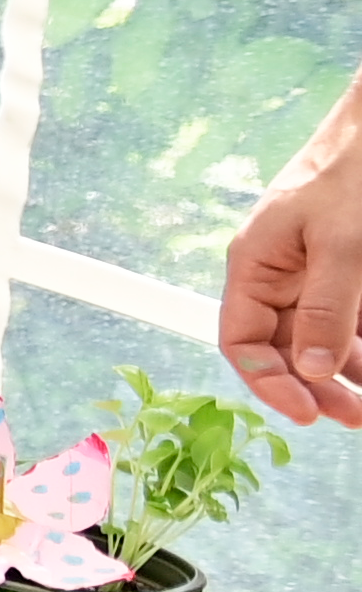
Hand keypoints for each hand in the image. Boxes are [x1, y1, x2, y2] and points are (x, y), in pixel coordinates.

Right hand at [218, 73, 361, 422]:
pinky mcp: (345, 273)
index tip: (305, 413)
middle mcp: (276, 277)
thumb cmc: (352, 174)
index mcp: (254, 267)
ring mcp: (312, 276)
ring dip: (343, 376)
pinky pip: (347, 322)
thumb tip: (314, 370)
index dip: (267, 381)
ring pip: (319, 341)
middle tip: (351, 417)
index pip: (241, 341)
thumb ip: (327, 308)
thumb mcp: (342, 246)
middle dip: (313, 387)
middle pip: (282, 349)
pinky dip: (361, 348)